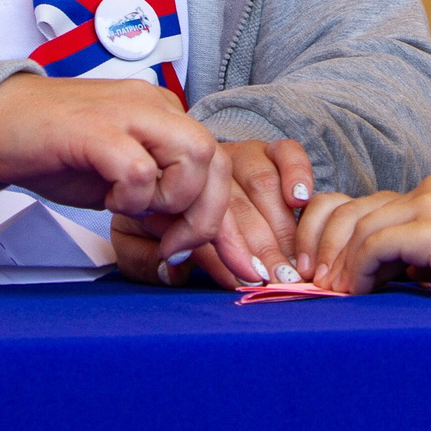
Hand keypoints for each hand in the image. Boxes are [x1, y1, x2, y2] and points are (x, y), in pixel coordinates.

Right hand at [0, 75, 226, 260]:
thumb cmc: (54, 151)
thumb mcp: (121, 183)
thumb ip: (160, 203)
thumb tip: (194, 245)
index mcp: (165, 117)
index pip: (220, 166)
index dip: (229, 222)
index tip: (234, 267)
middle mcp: (155, 106)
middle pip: (217, 160)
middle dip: (207, 218)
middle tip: (175, 246)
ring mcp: (127, 112)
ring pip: (193, 155)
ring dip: (172, 201)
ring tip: (133, 211)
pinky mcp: (95, 128)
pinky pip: (140, 168)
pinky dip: (132, 196)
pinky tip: (108, 200)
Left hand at [109, 139, 315, 288]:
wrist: (151, 160)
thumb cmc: (149, 215)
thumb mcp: (131, 240)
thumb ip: (143, 260)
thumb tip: (175, 272)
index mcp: (164, 186)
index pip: (195, 220)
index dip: (219, 253)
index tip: (240, 281)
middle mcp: (201, 165)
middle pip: (234, 204)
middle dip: (259, 246)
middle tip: (276, 279)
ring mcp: (235, 154)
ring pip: (261, 181)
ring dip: (279, 224)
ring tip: (290, 260)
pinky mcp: (263, 149)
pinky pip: (284, 152)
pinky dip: (296, 171)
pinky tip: (299, 199)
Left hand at [296, 174, 430, 296]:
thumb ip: (421, 258)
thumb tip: (385, 279)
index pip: (363, 205)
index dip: (332, 235)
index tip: (321, 269)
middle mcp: (424, 190)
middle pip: (349, 210)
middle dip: (322, 246)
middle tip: (311, 282)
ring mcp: (428, 205)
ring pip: (357, 228)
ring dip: (338, 264)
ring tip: (330, 294)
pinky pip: (375, 246)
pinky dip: (359, 271)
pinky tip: (356, 293)